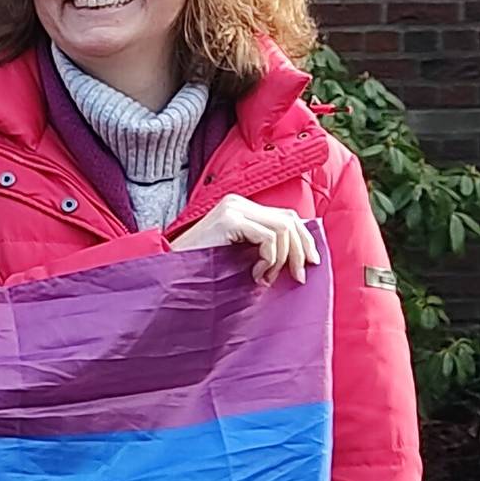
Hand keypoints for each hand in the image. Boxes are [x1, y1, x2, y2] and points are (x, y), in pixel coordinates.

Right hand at [171, 194, 321, 286]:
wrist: (170, 274)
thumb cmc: (202, 269)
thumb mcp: (239, 255)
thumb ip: (262, 246)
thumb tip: (300, 254)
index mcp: (240, 208)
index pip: (286, 216)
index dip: (304, 239)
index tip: (308, 264)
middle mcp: (237, 202)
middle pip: (290, 219)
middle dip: (301, 250)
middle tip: (298, 276)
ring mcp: (233, 209)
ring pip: (283, 228)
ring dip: (283, 259)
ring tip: (266, 278)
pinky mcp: (229, 220)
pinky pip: (269, 237)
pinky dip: (270, 259)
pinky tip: (256, 275)